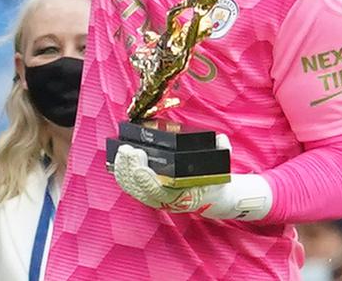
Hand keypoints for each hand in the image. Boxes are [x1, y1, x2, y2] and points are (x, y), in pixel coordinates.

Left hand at [112, 135, 272, 220]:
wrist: (213, 198)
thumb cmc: (214, 179)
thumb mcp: (223, 166)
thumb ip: (222, 151)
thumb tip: (220, 140)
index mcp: (183, 195)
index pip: (159, 191)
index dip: (146, 180)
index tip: (139, 166)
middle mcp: (167, 200)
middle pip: (141, 188)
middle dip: (131, 169)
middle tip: (127, 149)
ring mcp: (157, 199)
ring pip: (134, 189)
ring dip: (124, 171)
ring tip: (122, 152)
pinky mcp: (149, 196)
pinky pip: (132, 189)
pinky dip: (123, 176)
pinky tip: (118, 162)